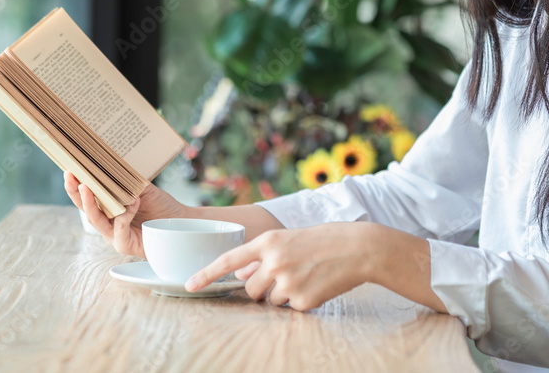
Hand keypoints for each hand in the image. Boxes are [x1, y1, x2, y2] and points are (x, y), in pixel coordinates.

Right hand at [63, 170, 189, 258]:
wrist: (181, 222)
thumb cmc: (161, 207)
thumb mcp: (143, 189)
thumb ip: (128, 180)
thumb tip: (114, 162)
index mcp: (108, 210)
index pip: (87, 198)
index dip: (75, 186)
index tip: (69, 170)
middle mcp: (107, 224)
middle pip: (85, 209)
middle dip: (76, 193)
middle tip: (71, 177)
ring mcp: (114, 236)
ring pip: (97, 220)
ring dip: (91, 204)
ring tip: (87, 187)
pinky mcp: (124, 245)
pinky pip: (118, 230)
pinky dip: (124, 215)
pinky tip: (132, 202)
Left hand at [183, 222, 374, 310]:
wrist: (360, 248)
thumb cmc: (326, 240)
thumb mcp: (290, 239)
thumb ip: (264, 255)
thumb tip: (241, 273)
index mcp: (269, 241)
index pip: (229, 259)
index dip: (206, 274)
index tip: (188, 285)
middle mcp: (274, 261)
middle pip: (250, 288)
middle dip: (261, 288)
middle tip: (286, 276)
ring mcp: (288, 282)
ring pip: (270, 301)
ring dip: (284, 295)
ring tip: (307, 276)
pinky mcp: (303, 301)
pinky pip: (291, 309)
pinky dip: (302, 302)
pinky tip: (318, 285)